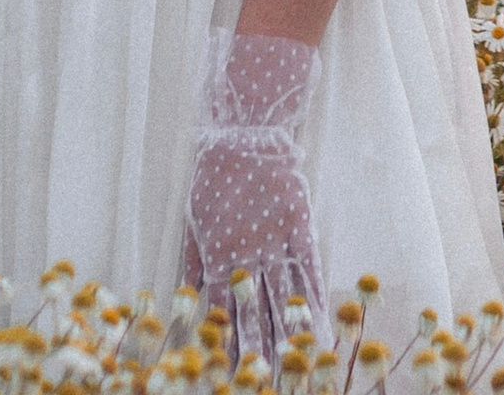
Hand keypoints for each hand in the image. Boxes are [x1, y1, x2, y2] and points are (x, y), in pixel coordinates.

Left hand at [181, 27, 323, 356]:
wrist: (246, 132)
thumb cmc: (213, 177)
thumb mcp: (192, 223)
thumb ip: (192, 266)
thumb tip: (183, 307)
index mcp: (216, 256)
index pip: (220, 315)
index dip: (224, 346)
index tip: (225, 376)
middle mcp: (246, 256)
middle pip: (252, 314)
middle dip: (256, 353)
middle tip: (259, 382)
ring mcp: (275, 242)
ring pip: (282, 298)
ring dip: (287, 335)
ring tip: (292, 366)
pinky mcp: (299, 226)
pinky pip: (308, 269)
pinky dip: (314, 299)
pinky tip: (320, 325)